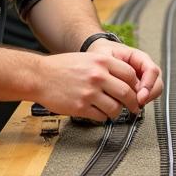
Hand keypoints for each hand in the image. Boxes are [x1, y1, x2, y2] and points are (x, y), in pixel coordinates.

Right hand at [36, 43, 163, 118]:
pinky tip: (99, 113)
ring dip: (117, 112)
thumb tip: (126, 80)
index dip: (136, 85)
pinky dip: (103, 117)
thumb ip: (106, 67)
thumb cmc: (62, 67)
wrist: (39, 76)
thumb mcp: (87, 58)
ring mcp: (89, 92)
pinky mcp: (80, 107)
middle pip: (126, 92)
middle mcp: (98, 76)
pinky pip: (101, 116)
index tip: (136, 91)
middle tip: (134, 107)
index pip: (130, 74)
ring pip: (115, 107)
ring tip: (114, 111)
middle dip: (133, 102)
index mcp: (101, 61)